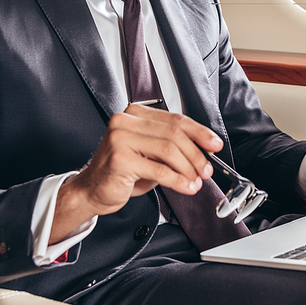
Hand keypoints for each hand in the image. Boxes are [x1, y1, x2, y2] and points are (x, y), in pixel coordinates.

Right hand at [50, 104, 221, 243]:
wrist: (91, 190)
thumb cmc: (122, 172)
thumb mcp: (150, 154)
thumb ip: (172, 147)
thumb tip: (204, 151)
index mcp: (135, 114)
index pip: (175, 119)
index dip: (199, 132)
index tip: (214, 144)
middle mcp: (126, 121)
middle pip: (174, 133)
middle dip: (196, 153)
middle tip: (207, 169)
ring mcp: (120, 138)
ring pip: (169, 150)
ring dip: (188, 168)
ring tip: (197, 181)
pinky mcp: (120, 158)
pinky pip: (159, 169)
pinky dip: (178, 180)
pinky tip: (186, 187)